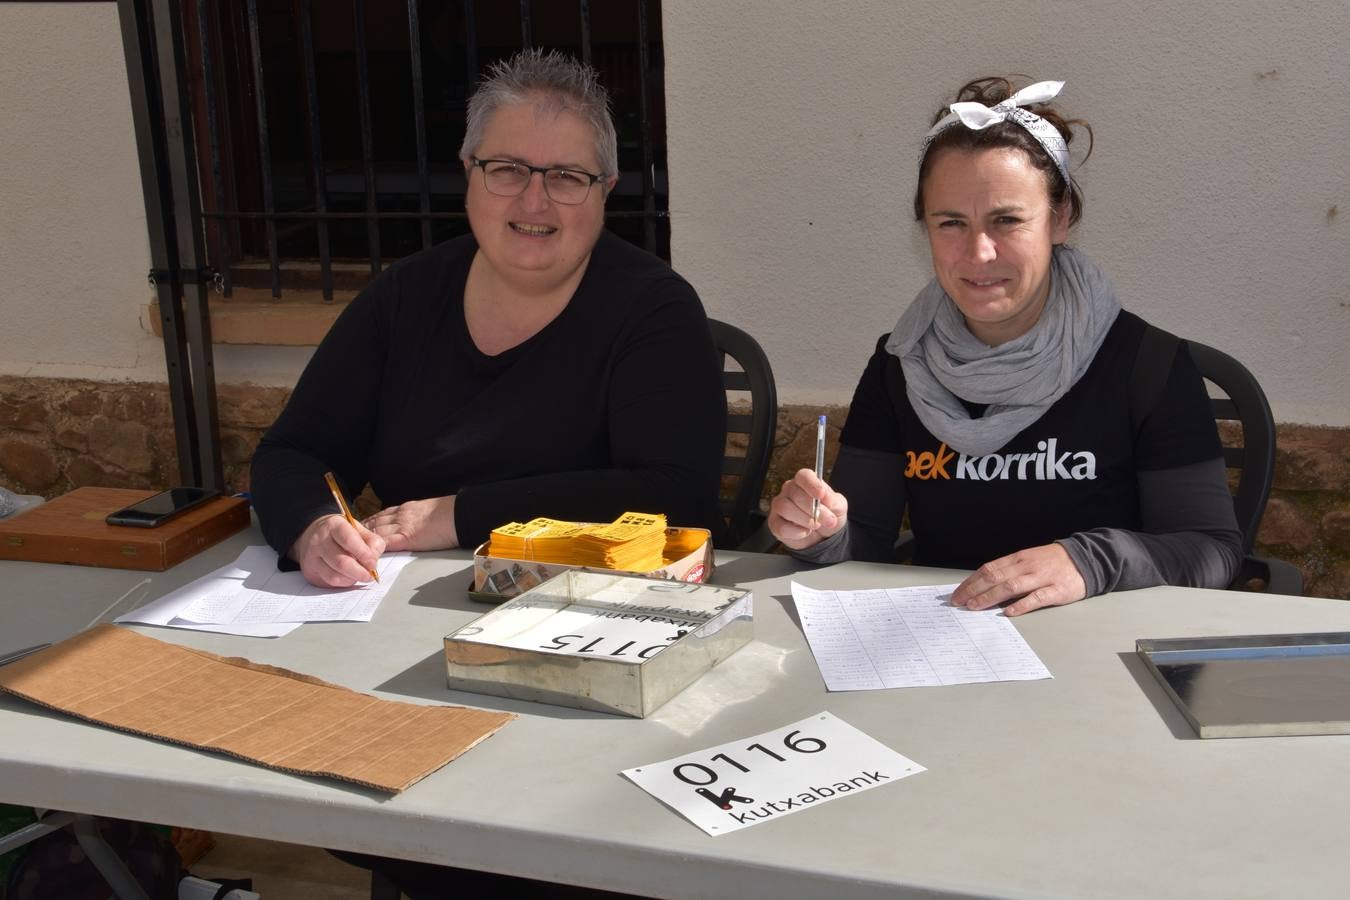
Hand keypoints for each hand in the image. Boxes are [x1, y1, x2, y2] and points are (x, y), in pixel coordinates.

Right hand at [291, 514, 385, 587]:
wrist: (315, 535)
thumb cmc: (343, 534)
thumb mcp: (360, 530)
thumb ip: (372, 543)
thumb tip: (372, 562)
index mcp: (334, 525)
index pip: (349, 540)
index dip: (363, 554)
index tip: (373, 564)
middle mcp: (320, 540)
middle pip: (341, 562)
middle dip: (360, 572)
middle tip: (370, 575)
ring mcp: (312, 557)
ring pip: (334, 576)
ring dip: (352, 579)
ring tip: (359, 575)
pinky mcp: (310, 572)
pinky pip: (329, 583)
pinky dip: (343, 583)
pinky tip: (349, 577)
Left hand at [362, 495, 458, 551]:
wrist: (459, 515)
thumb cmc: (451, 514)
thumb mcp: (430, 510)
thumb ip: (417, 516)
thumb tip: (414, 523)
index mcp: (407, 508)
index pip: (383, 514)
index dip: (370, 520)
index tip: (360, 525)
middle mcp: (401, 515)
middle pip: (375, 521)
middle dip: (361, 529)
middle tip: (348, 536)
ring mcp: (403, 526)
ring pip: (376, 531)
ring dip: (364, 539)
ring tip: (353, 546)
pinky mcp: (407, 538)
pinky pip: (386, 542)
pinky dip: (375, 547)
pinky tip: (367, 552)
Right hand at [767, 468, 847, 549]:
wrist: (824, 535)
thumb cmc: (829, 515)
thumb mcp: (838, 506)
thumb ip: (833, 500)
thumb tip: (825, 497)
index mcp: (805, 482)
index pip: (803, 475)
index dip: (812, 484)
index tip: (821, 494)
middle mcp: (789, 490)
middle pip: (795, 494)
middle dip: (813, 509)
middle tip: (828, 519)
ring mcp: (780, 506)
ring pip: (785, 508)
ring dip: (804, 519)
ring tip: (816, 525)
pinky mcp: (775, 523)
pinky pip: (781, 526)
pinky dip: (796, 532)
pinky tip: (805, 532)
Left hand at [950, 543, 1086, 616]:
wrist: (1085, 558)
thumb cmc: (1051, 561)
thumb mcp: (1027, 560)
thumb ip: (1009, 571)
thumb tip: (984, 586)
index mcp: (1018, 558)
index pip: (989, 569)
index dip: (971, 581)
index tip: (958, 593)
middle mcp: (1026, 566)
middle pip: (995, 577)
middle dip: (974, 590)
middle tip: (959, 602)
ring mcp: (1042, 577)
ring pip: (1011, 586)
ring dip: (990, 597)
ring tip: (975, 606)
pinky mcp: (1057, 590)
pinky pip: (1037, 597)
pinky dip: (1021, 605)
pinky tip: (1009, 612)